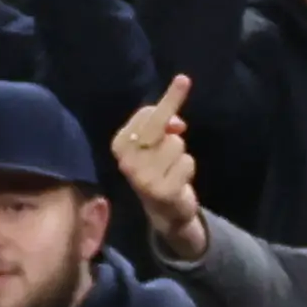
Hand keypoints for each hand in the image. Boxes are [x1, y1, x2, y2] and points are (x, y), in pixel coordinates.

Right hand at [110, 75, 205, 259]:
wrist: (162, 209)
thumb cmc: (157, 167)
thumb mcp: (151, 141)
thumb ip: (161, 121)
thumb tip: (177, 125)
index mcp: (119, 145)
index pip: (145, 113)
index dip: (168, 105)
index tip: (180, 97)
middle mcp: (126, 161)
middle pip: (160, 124)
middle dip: (173, 119)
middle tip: (182, 109)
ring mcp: (144, 178)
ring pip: (176, 144)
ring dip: (180, 154)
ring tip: (170, 168)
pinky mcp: (163, 192)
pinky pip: (187, 162)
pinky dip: (187, 169)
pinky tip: (176, 181)